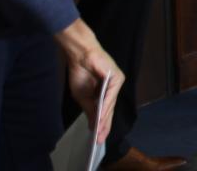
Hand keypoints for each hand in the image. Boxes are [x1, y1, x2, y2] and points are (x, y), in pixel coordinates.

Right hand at [55, 20, 122, 145]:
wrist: (80, 55)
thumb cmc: (80, 72)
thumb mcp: (83, 96)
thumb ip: (90, 109)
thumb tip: (93, 126)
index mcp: (105, 93)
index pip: (105, 112)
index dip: (102, 125)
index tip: (98, 140)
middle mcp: (113, 89)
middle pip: (110, 110)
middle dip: (105, 126)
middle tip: (100, 140)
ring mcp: (116, 83)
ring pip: (110, 104)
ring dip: (105, 119)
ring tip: (100, 132)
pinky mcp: (117, 78)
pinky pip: (110, 95)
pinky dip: (105, 106)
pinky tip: (101, 116)